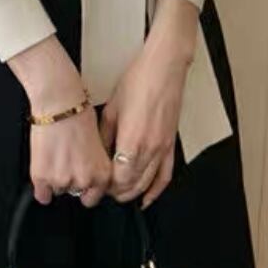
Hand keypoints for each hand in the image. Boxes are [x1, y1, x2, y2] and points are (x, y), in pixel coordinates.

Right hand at [8, 35, 112, 207]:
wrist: (60, 106)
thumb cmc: (79, 115)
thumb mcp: (99, 144)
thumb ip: (95, 164)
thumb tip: (88, 171)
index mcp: (102, 174)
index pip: (93, 197)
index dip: (86, 189)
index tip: (82, 185)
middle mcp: (83, 181)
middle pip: (74, 192)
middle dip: (70, 180)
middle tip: (66, 161)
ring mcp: (62, 181)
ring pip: (57, 190)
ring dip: (55, 179)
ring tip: (55, 157)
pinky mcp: (42, 177)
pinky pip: (42, 195)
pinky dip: (41, 188)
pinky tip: (43, 174)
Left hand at [99, 0, 198, 208]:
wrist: (164, 68)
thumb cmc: (139, 82)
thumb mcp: (111, 109)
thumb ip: (104, 136)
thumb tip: (97, 152)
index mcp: (131, 141)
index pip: (116, 178)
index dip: (105, 185)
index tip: (96, 183)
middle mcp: (149, 150)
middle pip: (131, 184)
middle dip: (116, 192)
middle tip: (104, 190)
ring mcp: (162, 149)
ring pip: (147, 183)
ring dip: (132, 193)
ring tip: (119, 195)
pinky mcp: (171, 144)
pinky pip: (165, 175)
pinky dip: (156, 190)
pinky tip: (147, 198)